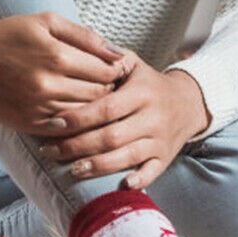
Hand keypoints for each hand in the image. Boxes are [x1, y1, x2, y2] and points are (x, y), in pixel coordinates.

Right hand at [0, 9, 125, 134]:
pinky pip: (64, 128)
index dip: (116, 71)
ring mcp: (36, 107)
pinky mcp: (27, 123)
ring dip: (93, 107)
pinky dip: (74, 121)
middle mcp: (48, 84)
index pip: (107, 72)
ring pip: (84, 114)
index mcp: (57, 56)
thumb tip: (119, 54)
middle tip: (107, 83)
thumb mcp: (48, 22)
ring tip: (92, 95)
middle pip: (99, 95)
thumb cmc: (10, 33)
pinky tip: (74, 110)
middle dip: (108, 89)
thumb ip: (86, 37)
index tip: (116, 69)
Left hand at [37, 55, 210, 187]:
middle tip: (49, 150)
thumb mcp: (134, 64)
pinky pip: (152, 172)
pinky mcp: (165, 157)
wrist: (188, 102)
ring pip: (127, 156)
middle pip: (111, 136)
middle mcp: (152, 117)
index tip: (52, 124)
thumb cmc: (149, 84)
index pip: (106, 108)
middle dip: (77, 146)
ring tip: (72, 169)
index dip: (78, 118)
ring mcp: (159, 139)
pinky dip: (138, 180)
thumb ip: (108, 59)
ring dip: (97, 166)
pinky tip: (121, 185)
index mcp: (141, 93)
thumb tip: (78, 51)